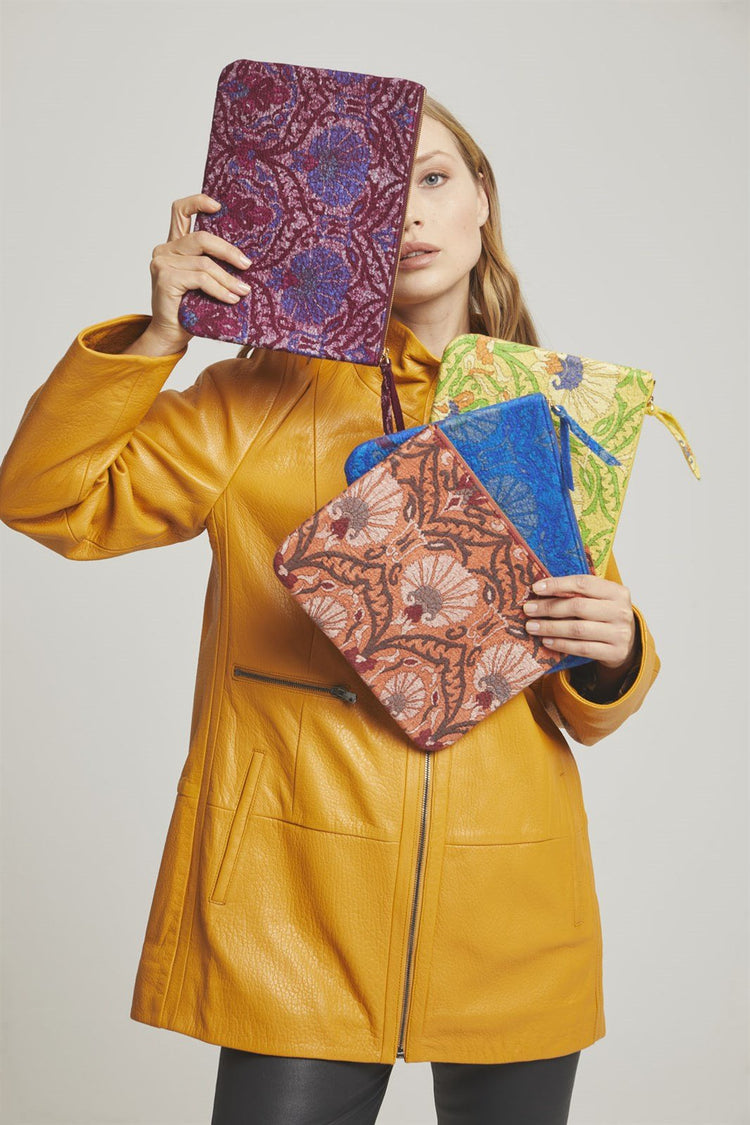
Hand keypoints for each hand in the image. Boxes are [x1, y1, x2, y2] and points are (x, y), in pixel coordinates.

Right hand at [140, 193, 253, 352]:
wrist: (171, 334)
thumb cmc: (190, 308)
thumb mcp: (203, 281)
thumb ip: (212, 264)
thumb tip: (246, 260)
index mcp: (175, 245)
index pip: (180, 210)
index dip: (198, 202)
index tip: (219, 206)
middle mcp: (165, 249)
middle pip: (201, 238)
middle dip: (228, 251)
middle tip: (247, 265)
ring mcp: (162, 262)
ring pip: (204, 263)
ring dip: (228, 279)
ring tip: (243, 291)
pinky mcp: (165, 278)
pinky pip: (200, 279)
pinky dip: (220, 289)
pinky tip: (231, 299)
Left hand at [523, 573, 637, 678]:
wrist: (627, 642)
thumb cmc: (605, 615)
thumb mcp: (599, 599)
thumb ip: (577, 593)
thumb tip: (540, 590)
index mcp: (617, 591)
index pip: (584, 583)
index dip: (558, 585)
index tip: (536, 588)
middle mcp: (621, 611)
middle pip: (578, 607)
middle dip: (549, 608)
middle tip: (528, 609)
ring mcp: (620, 633)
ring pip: (578, 629)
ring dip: (550, 628)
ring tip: (532, 626)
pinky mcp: (615, 652)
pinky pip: (582, 648)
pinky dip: (561, 644)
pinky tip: (546, 641)